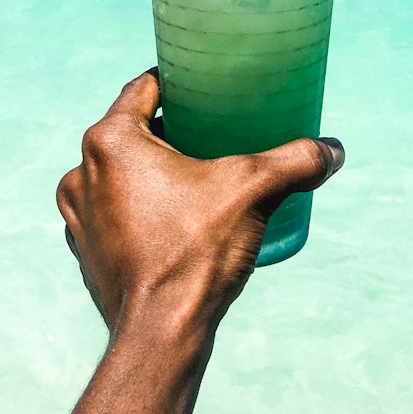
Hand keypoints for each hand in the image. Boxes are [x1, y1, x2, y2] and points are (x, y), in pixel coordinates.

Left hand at [56, 70, 343, 337]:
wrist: (161, 334)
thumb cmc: (196, 252)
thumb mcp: (255, 190)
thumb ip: (296, 161)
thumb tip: (333, 150)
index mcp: (111, 141)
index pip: (144, 88)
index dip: (175, 79)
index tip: (203, 83)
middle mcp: (82, 172)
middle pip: (132, 131)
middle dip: (170, 129)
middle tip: (212, 131)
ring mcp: (79, 215)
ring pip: (119, 174)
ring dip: (151, 172)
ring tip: (195, 178)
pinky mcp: (86, 251)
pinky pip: (113, 213)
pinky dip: (138, 209)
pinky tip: (173, 220)